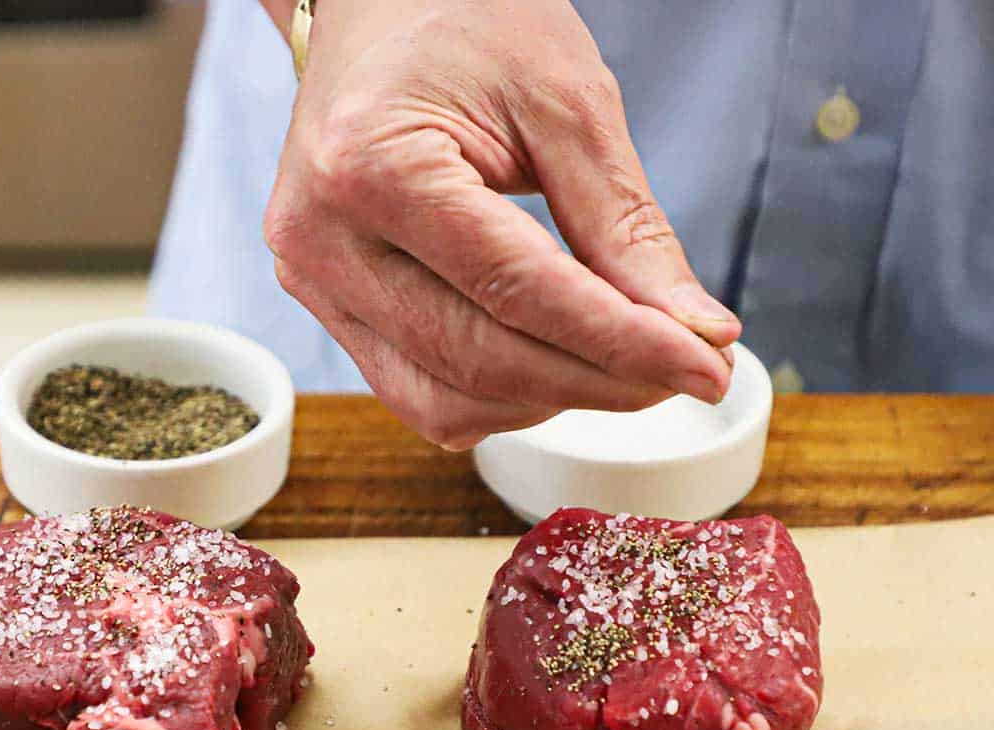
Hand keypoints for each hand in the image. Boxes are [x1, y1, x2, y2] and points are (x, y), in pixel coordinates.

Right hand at [263, 0, 740, 448]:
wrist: (375, 13)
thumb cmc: (462, 25)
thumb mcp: (564, 100)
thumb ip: (624, 226)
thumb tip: (693, 333)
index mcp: (373, 166)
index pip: (516, 290)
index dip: (621, 343)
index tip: (703, 368)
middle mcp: (325, 241)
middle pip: (481, 359)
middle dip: (597, 380)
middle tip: (683, 373)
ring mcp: (315, 285)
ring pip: (446, 401)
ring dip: (549, 399)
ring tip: (618, 364)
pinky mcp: (329, 311)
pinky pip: (419, 397)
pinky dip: (498, 399)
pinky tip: (550, 366)